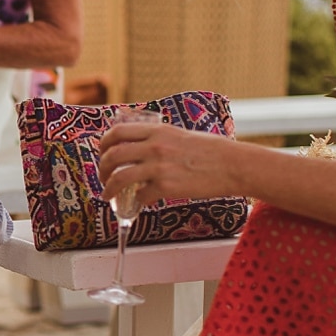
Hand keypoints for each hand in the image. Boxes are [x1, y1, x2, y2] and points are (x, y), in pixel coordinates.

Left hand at [98, 122, 238, 205]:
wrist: (234, 165)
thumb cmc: (213, 151)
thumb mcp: (181, 135)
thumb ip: (159, 139)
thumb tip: (141, 148)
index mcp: (157, 131)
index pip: (117, 132)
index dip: (103, 144)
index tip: (102, 153)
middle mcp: (154, 147)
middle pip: (112, 156)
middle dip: (102, 169)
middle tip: (103, 177)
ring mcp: (159, 167)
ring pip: (119, 178)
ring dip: (109, 189)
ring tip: (107, 196)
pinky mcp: (166, 187)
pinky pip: (140, 197)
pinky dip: (136, 202)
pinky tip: (138, 204)